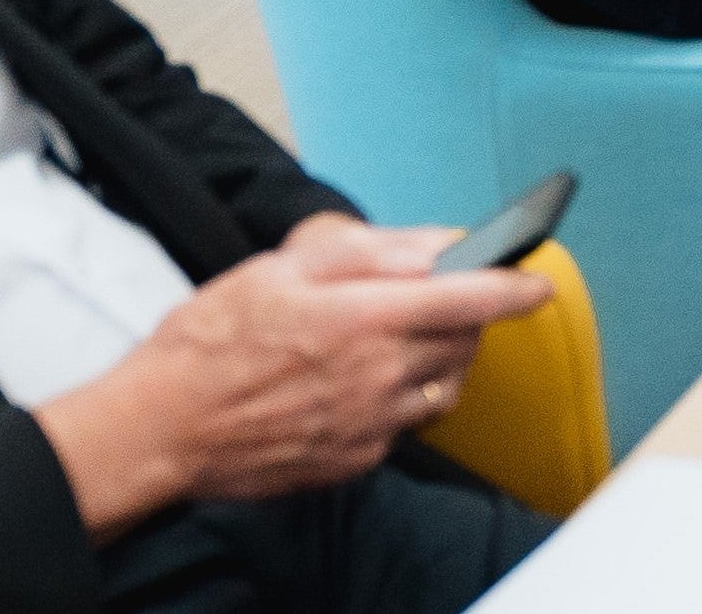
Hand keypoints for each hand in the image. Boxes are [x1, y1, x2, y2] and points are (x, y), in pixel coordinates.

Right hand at [33, 213, 542, 536]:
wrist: (162, 426)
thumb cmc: (211, 339)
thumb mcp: (281, 268)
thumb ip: (369, 251)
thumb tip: (437, 243)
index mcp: (365, 319)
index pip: (472, 299)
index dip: (516, 288)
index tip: (539, 282)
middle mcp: (380, 376)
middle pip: (464, 342)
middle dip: (461, 316)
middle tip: (423, 300)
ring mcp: (372, 424)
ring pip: (444, 386)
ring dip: (438, 360)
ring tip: (389, 341)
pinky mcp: (358, 458)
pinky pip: (405, 423)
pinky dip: (399, 399)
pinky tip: (356, 384)